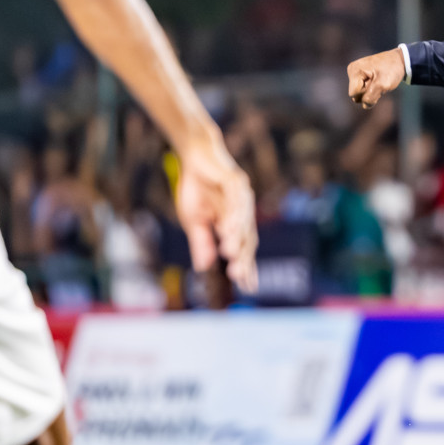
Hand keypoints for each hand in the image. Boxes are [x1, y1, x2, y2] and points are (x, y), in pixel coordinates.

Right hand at [176, 141, 258, 291]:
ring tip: (231, 256)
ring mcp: (243, 197)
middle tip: (240, 278)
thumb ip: (201, 242)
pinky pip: (235, 201)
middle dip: (244, 260)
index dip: (248, 268)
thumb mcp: (194, 220)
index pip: (244, 250)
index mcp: (235, 224)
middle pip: (247, 240)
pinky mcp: (236, 181)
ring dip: (237, 239)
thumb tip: (203, 267)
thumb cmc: (197, 188)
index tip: (249, 288)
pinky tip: (227, 229)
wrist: (194, 156)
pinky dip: (232, 215)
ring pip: (243, 222)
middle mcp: (244, 213)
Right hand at [347, 48, 407, 108]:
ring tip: (380, 82)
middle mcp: (352, 71)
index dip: (366, 94)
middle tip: (379, 84)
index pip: (354, 94)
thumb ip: (371, 97)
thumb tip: (365, 106)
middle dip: (368, 93)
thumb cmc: (392, 70)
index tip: (377, 85)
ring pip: (360, 93)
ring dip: (371, 92)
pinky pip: (364, 90)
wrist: (399, 60)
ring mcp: (356, 73)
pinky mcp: (361, 76)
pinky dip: (372, 89)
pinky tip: (378, 82)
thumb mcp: (383, 84)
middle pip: (356, 95)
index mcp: (355, 70)